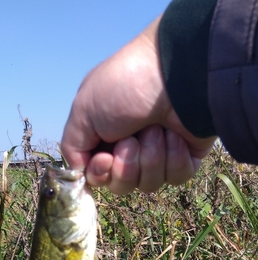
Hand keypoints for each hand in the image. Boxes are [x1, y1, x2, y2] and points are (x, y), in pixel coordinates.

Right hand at [61, 17, 215, 193]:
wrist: (176, 74)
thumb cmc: (125, 86)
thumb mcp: (83, 110)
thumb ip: (72, 146)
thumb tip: (78, 172)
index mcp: (104, 138)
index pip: (97, 177)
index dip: (100, 174)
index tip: (106, 158)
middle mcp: (130, 148)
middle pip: (121, 185)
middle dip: (127, 166)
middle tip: (132, 140)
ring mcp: (159, 153)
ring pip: (149, 184)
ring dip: (151, 158)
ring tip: (156, 129)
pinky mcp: (187, 156)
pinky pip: (176, 178)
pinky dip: (174, 159)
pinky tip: (175, 136)